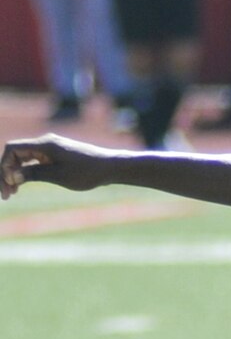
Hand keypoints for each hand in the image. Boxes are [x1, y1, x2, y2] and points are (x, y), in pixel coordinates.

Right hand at [1, 134, 116, 199]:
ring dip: (15, 174)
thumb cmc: (86, 172)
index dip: (4, 166)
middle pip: (16, 154)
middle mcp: (45, 143)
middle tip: (6, 195)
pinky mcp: (56, 155)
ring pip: (24, 159)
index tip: (8, 184)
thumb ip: (33, 174)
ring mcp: (51, 149)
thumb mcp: (57, 176)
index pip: (12, 149)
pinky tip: (23, 184)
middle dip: (7, 173)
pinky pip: (34, 162)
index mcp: (44, 144)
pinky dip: (26, 172)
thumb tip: (10, 176)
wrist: (111, 167)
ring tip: (13, 193)